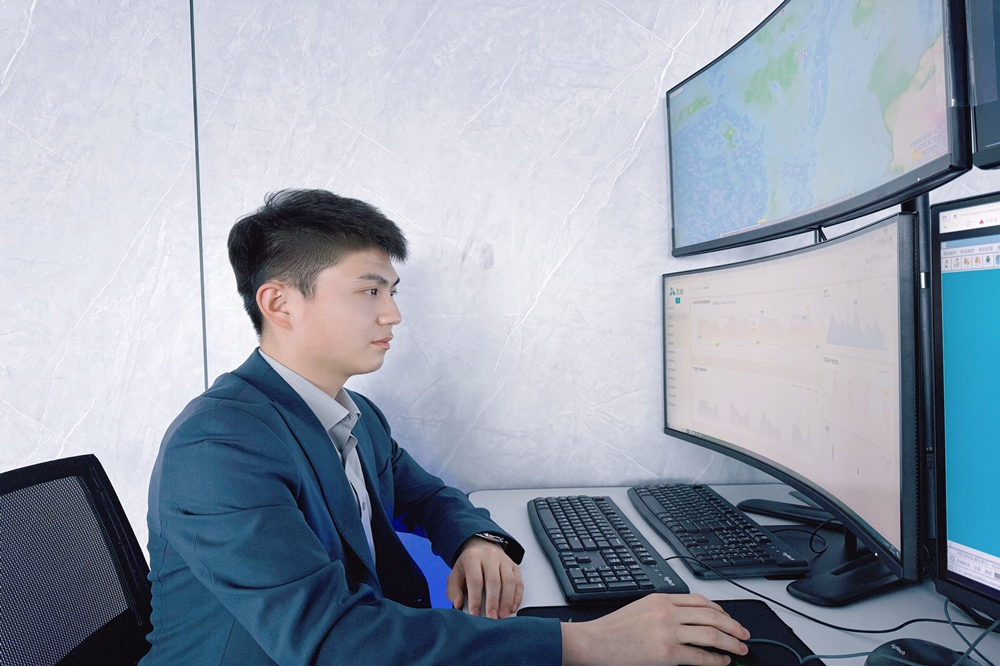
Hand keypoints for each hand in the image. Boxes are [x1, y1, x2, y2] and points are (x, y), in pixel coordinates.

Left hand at [446, 536, 523, 618]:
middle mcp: (490, 556)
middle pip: (494, 581)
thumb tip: (458, 603)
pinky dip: (517, 597)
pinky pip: (518, 582)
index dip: (476, 599)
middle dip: (493, 602)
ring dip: (507, 600)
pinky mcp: (514, 566)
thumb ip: (453, 590)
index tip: (475, 614)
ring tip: (503, 615)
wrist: (481, 547)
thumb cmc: (468, 565)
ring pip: (509, 581)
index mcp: (472, 557)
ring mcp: (504, 560)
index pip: (475, 580)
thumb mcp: (455, 574)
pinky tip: (512, 607)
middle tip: (492, 618)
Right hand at [560, 594, 749, 665]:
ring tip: (741, 649)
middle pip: (711, 616)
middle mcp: (668, 612)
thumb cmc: (613, 629)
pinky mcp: (666, 653)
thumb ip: (664, 610)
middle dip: (733, 626)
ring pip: (711, 635)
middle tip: (745, 634)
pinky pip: (699, 656)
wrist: (594, 642)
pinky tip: (723, 661)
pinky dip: (715, 659)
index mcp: (662, 599)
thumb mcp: (641, 608)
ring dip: (730, 643)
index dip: (721, 610)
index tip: (729, 618)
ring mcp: (668, 632)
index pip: (700, 601)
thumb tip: (688, 619)